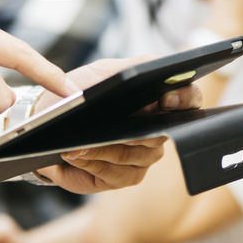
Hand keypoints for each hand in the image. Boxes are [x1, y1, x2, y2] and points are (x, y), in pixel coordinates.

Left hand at [30, 56, 200, 193]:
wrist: (53, 116)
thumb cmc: (83, 90)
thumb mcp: (105, 70)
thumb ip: (132, 66)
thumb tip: (153, 66)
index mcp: (159, 102)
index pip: (189, 100)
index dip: (185, 99)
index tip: (167, 99)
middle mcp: (158, 132)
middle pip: (159, 136)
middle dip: (136, 134)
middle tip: (119, 132)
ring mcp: (143, 157)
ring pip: (131, 157)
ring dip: (102, 151)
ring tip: (76, 146)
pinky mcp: (124, 176)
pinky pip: (112, 175)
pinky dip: (90, 164)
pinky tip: (73, 156)